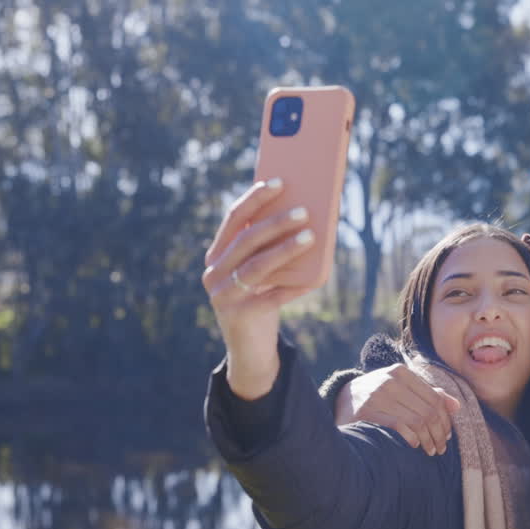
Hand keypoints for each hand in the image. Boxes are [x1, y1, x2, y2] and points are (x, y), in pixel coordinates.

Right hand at [202, 178, 315, 398]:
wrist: (249, 347)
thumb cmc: (260, 298)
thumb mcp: (259, 270)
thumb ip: (269, 248)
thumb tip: (305, 214)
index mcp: (217, 254)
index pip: (233, 218)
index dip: (255, 198)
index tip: (278, 181)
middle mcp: (214, 272)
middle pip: (246, 240)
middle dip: (275, 222)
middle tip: (304, 211)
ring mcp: (223, 295)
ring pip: (257, 266)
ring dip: (285, 249)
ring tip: (311, 237)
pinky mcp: (240, 316)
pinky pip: (273, 297)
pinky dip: (294, 286)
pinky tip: (315, 278)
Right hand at [340, 365, 461, 454]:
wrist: (341, 401)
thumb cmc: (377, 396)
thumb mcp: (401, 389)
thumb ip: (428, 394)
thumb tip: (456, 406)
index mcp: (400, 372)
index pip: (434, 398)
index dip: (445, 419)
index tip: (446, 435)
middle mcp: (389, 380)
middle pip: (428, 411)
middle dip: (438, 433)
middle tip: (440, 447)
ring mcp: (376, 395)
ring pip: (416, 420)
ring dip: (428, 439)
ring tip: (430, 450)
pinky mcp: (366, 412)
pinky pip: (398, 426)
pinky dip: (411, 437)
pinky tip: (415, 444)